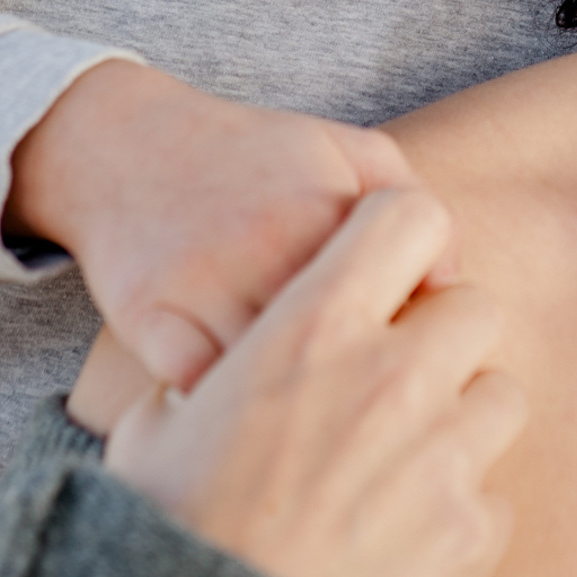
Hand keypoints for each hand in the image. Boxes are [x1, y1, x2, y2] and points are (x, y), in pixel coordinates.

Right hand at [6, 61, 417, 387]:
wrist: (124, 147)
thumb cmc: (253, 156)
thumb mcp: (350, 150)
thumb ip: (420, 210)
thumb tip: (452, 289)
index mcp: (328, 212)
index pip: (401, 307)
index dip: (416, 350)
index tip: (413, 369)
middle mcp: (269, 249)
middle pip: (343, 356)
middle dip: (365, 394)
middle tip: (372, 413)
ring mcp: (205, 287)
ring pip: (273, 387)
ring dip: (301, 418)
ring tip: (321, 429)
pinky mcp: (150, 323)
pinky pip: (204, 398)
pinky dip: (227, 421)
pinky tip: (249, 424)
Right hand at [104, 189, 527, 576]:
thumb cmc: (165, 530)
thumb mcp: (155, 425)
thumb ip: (207, 374)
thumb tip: (209, 376)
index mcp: (313, 327)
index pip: (411, 218)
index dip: (404, 240)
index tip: (388, 276)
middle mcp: (392, 376)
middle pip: (475, 308)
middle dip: (443, 336)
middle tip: (397, 380)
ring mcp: (440, 456)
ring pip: (502, 395)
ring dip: (462, 419)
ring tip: (402, 462)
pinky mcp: (469, 536)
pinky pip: (494, 495)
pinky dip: (458, 512)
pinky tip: (400, 538)